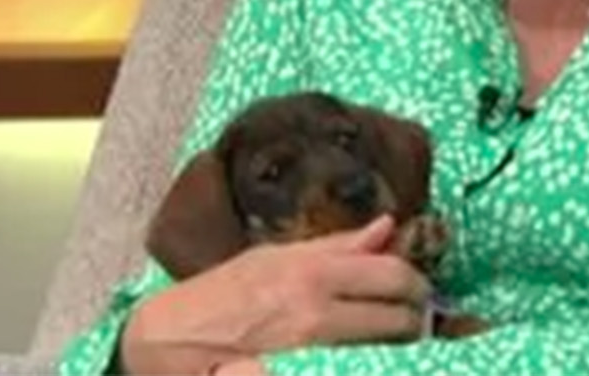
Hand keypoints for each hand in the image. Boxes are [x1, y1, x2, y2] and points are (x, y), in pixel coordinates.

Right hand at [119, 215, 430, 374]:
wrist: (169, 340)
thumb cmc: (221, 293)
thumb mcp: (275, 256)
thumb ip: (335, 246)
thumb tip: (386, 227)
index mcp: (311, 273)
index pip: (392, 274)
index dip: (417, 282)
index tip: (419, 288)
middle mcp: (315, 313)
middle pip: (398, 318)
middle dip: (416, 319)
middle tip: (416, 318)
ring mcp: (310, 353)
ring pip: (383, 350)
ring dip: (398, 345)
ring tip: (395, 340)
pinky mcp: (301, 374)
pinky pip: (355, 366)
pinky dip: (370, 361)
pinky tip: (366, 358)